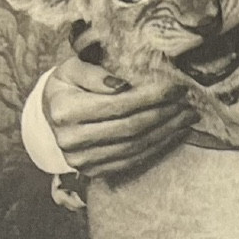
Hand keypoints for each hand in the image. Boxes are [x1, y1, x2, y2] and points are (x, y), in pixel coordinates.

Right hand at [43, 56, 198, 177]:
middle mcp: (71, 140)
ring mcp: (82, 160)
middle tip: (188, 103)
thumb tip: (122, 85)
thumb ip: (94, 73)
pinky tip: (173, 134)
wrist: (50, 115)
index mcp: (65, 110)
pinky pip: (131, 161)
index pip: (119, 104)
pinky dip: (157, 148)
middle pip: (130, 128)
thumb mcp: (72, 67)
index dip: (151, 96)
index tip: (175, 87)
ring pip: (134, 147)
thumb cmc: (67, 84)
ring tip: (186, 118)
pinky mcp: (93, 171)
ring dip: (166, 132)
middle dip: (164, 114)